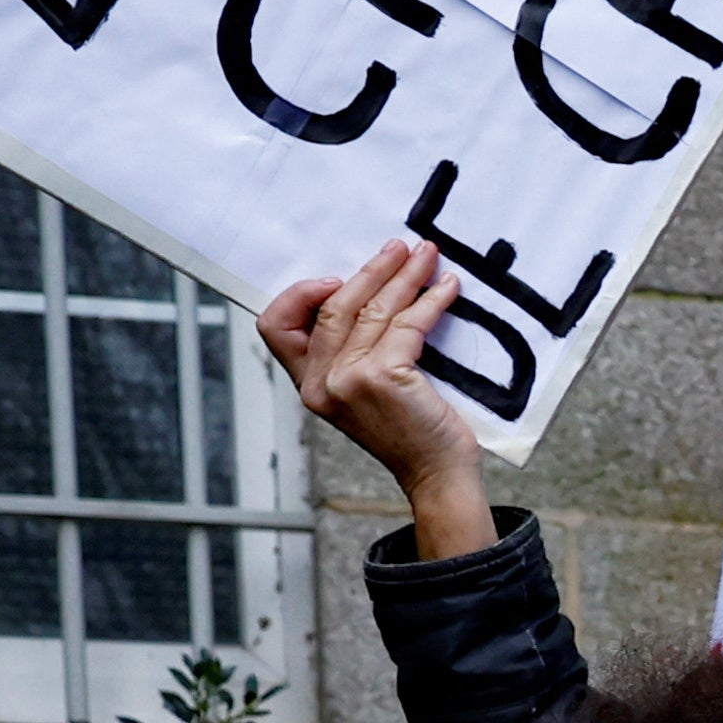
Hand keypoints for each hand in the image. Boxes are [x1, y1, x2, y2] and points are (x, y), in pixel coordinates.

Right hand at [257, 238, 496, 558]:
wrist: (437, 475)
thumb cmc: (409, 432)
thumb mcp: (362, 393)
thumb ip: (350, 354)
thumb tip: (366, 292)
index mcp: (308, 385)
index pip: (275, 326)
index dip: (300, 293)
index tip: (336, 277)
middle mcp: (321, 383)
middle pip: (334, 305)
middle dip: (372, 269)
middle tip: (400, 247)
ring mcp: (349, 380)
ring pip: (373, 308)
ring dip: (404, 275)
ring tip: (427, 256)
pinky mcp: (383, 377)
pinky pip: (407, 323)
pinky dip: (431, 299)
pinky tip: (448, 287)